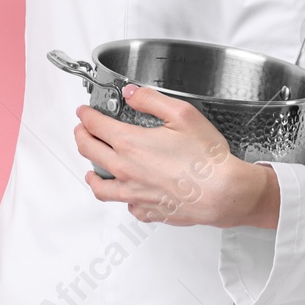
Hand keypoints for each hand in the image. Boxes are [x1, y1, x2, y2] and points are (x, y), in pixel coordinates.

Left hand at [74, 84, 280, 228]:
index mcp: (130, 144)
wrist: (222, 193)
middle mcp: (126, 170)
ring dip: (91, 173)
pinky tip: (125, 192)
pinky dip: (121, 196)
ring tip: (91, 170)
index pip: (96, 126)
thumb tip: (132, 94)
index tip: (84, 112)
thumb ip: (151, 99)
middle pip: (90, 152)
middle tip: (81, 131)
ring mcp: (133, 194)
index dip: (86, 116)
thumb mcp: (182, 114)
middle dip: (81, 137)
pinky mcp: (146, 211)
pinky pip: (125, 204)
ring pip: (100, 186)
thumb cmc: (206, 158)